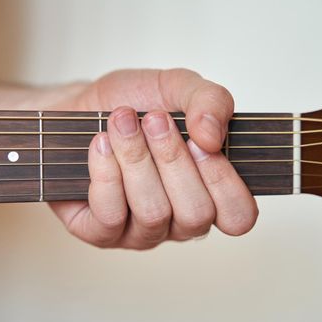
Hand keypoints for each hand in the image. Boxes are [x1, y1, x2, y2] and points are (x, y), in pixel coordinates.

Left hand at [50, 69, 257, 248]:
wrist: (83, 104)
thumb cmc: (136, 103)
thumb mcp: (180, 87)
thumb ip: (211, 101)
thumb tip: (212, 136)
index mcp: (210, 192)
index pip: (238, 215)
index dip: (224, 182)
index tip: (200, 140)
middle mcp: (180, 220)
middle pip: (195, 214)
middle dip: (172, 159)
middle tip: (154, 119)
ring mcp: (142, 231)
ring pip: (153, 212)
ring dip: (136, 158)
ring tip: (122, 122)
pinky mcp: (101, 233)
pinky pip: (111, 215)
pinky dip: (106, 172)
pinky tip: (100, 144)